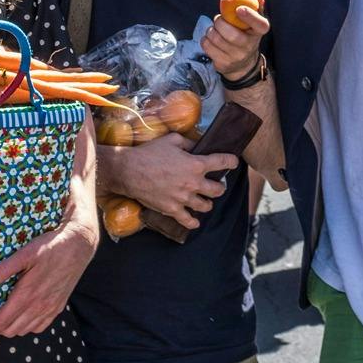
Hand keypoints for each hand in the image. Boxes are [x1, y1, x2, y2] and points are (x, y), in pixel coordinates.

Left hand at [0, 217, 97, 337]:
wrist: (79, 246)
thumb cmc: (51, 246)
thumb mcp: (25, 253)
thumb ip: (3, 269)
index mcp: (27, 294)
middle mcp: (38, 306)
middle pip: (8, 331)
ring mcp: (49, 309)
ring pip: (22, 331)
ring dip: (8, 328)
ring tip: (0, 315)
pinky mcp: (58, 308)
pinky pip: (38, 328)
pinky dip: (25, 327)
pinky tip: (21, 314)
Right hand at [112, 132, 237, 228]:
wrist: (129, 170)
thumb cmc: (149, 153)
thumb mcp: (172, 140)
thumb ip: (189, 143)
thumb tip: (198, 146)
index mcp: (196, 164)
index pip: (223, 162)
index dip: (231, 161)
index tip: (233, 162)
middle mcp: (194, 183)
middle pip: (218, 190)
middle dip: (220, 187)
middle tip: (216, 186)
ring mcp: (184, 198)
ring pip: (205, 206)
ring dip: (207, 203)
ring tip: (205, 202)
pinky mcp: (172, 209)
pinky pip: (188, 220)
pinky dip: (193, 222)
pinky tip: (195, 222)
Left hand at [202, 3, 267, 81]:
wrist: (242, 64)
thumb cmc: (246, 36)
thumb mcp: (253, 23)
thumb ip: (255, 8)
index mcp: (259, 33)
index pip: (260, 25)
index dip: (250, 16)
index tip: (239, 9)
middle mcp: (249, 47)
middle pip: (232, 34)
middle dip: (220, 23)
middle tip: (218, 19)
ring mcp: (236, 57)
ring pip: (216, 39)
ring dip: (211, 30)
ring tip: (214, 29)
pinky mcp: (223, 64)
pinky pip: (208, 47)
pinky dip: (205, 39)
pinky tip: (210, 39)